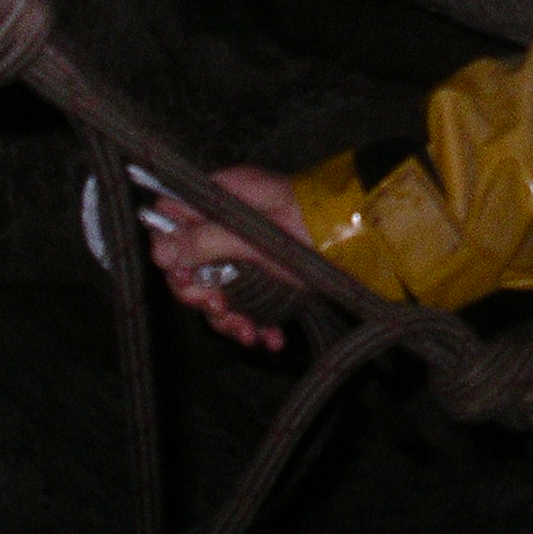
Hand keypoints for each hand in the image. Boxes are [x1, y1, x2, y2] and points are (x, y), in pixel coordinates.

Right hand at [147, 163, 310, 350]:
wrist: (373, 241)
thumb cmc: (317, 227)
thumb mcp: (257, 236)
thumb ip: (206, 241)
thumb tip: (159, 249)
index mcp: (225, 195)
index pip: (173, 217)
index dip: (171, 253)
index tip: (188, 280)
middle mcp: (232, 218)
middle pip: (191, 260)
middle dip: (201, 293)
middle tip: (221, 310)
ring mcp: (250, 247)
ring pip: (217, 285)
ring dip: (227, 315)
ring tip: (248, 333)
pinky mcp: (268, 272)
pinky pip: (245, 298)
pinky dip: (251, 319)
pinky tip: (268, 338)